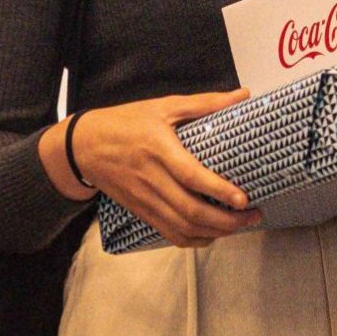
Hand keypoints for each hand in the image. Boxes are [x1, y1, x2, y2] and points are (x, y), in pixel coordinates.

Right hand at [68, 90, 263, 248]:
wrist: (84, 146)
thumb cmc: (126, 122)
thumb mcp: (163, 106)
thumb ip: (204, 103)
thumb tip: (242, 95)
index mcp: (158, 148)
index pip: (190, 175)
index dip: (218, 189)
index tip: (243, 198)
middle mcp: (151, 178)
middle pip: (189, 210)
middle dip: (225, 220)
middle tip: (251, 216)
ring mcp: (145, 199)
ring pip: (182, 227)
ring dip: (214, 233)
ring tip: (239, 226)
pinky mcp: (141, 211)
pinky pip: (169, 234)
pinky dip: (193, 240)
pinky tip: (212, 234)